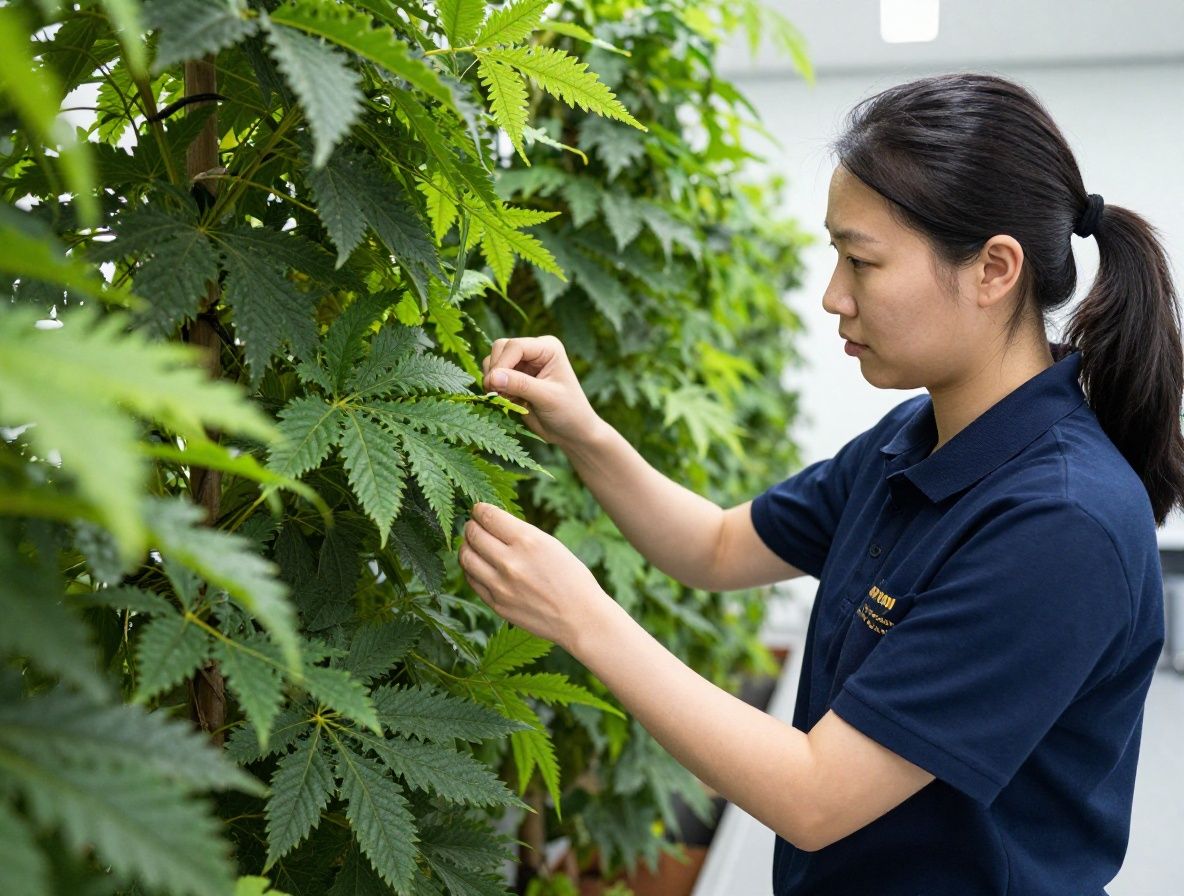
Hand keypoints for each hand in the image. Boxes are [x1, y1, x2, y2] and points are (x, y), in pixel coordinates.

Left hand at [459, 502, 608, 652]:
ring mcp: (500, 585)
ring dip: (466, 546)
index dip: (479, 509)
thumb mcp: (550, 544)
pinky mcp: (496, 604)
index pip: (487, 516)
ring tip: (473, 545)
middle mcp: (510, 561)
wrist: (580, 618)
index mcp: (527, 541)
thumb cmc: (571, 578)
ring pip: (466, 557)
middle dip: (471, 526)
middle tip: (474, 525)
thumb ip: (520, 533)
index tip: (479, 510)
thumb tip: (492, 523)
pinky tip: (479, 566)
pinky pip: (472, 580)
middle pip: (473, 534)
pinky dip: (471, 569)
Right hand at [482, 335, 599, 447]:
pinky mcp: (515, 378)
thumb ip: (520, 385)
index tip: (494, 386)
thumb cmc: (569, 412)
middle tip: (498, 394)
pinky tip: (509, 401)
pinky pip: (494, 376)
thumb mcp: (547, 397)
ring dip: (493, 380)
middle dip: (495, 371)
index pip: (515, 346)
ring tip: (506, 398)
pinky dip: (494, 389)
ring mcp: (523, 364)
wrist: (572, 432)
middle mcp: (534, 351)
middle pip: (500, 348)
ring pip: (493, 362)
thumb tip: (492, 377)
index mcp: (547, 348)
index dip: (502, 364)